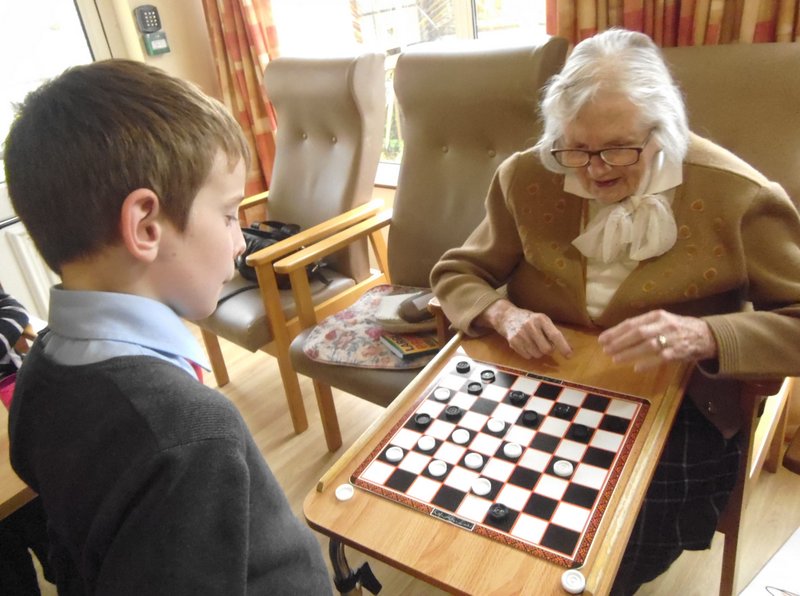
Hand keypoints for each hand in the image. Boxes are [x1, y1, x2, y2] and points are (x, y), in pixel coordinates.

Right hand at [478, 299, 572, 359]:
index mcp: (541, 319)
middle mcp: (531, 326)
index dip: (563, 346)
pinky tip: (526, 344)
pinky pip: (527, 356)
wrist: (507, 317)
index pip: (555, 335)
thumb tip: (566, 348)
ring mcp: (521, 334)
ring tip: (533, 343)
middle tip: (545, 344)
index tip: (569, 355)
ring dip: (538, 352)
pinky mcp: (513, 342)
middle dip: (548, 350)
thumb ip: (551, 332)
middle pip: (546, 349)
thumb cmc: (529, 320)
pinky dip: (529, 353)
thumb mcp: (541, 320)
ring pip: (537, 354)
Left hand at [598, 309, 717, 371]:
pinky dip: (648, 363)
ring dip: (629, 353)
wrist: (706, 335)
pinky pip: (661, 358)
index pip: (632, 323)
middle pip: (637, 333)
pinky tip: (636, 368)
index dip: (615, 331)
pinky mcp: (679, 352)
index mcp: (656, 316)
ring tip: (615, 359)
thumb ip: (643, 326)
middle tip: (605, 349)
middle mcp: (663, 325)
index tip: (602, 339)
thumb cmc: (678, 328)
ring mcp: (672, 338)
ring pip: (647, 345)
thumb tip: (618, 335)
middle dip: (619, 342)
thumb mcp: (662, 321)